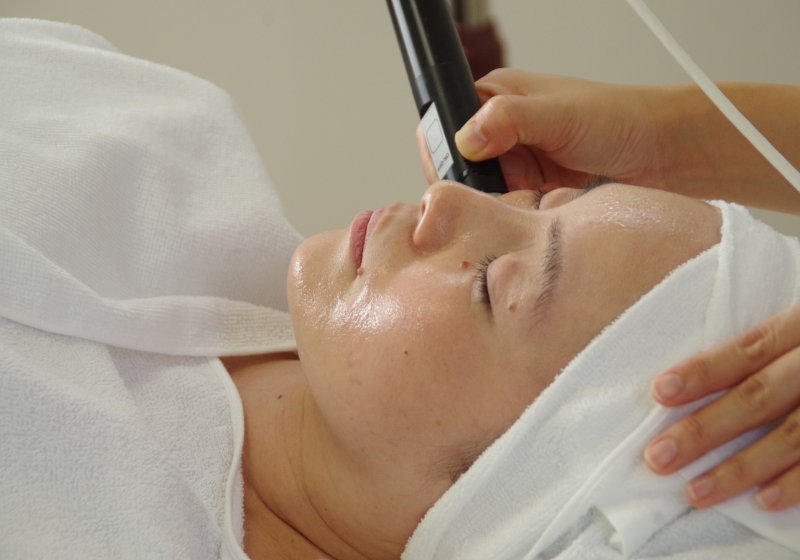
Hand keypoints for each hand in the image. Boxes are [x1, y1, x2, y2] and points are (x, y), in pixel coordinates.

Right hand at [417, 69, 666, 190]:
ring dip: (498, 205)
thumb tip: (466, 138)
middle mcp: (501, 132)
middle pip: (457, 170)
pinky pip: (508, 212)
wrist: (664, 153)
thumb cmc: (621, 118)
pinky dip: (517, 217)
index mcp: (496, 100)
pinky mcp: (532, 191)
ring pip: (482, 195)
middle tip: (500, 196)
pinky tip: (538, 211)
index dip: (442, 156)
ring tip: (527, 202)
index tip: (460, 179)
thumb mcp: (559, 115)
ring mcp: (517, 163)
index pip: (442, 129)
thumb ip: (509, 120)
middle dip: (473, 189)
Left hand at [644, 303, 799, 510]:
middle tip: (659, 457)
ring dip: (743, 467)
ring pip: (795, 434)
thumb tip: (700, 378)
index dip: (704, 370)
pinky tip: (765, 500)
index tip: (659, 392)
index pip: (749, 348)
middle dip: (706, 429)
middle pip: (761, 395)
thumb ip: (773, 342)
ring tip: (697, 491)